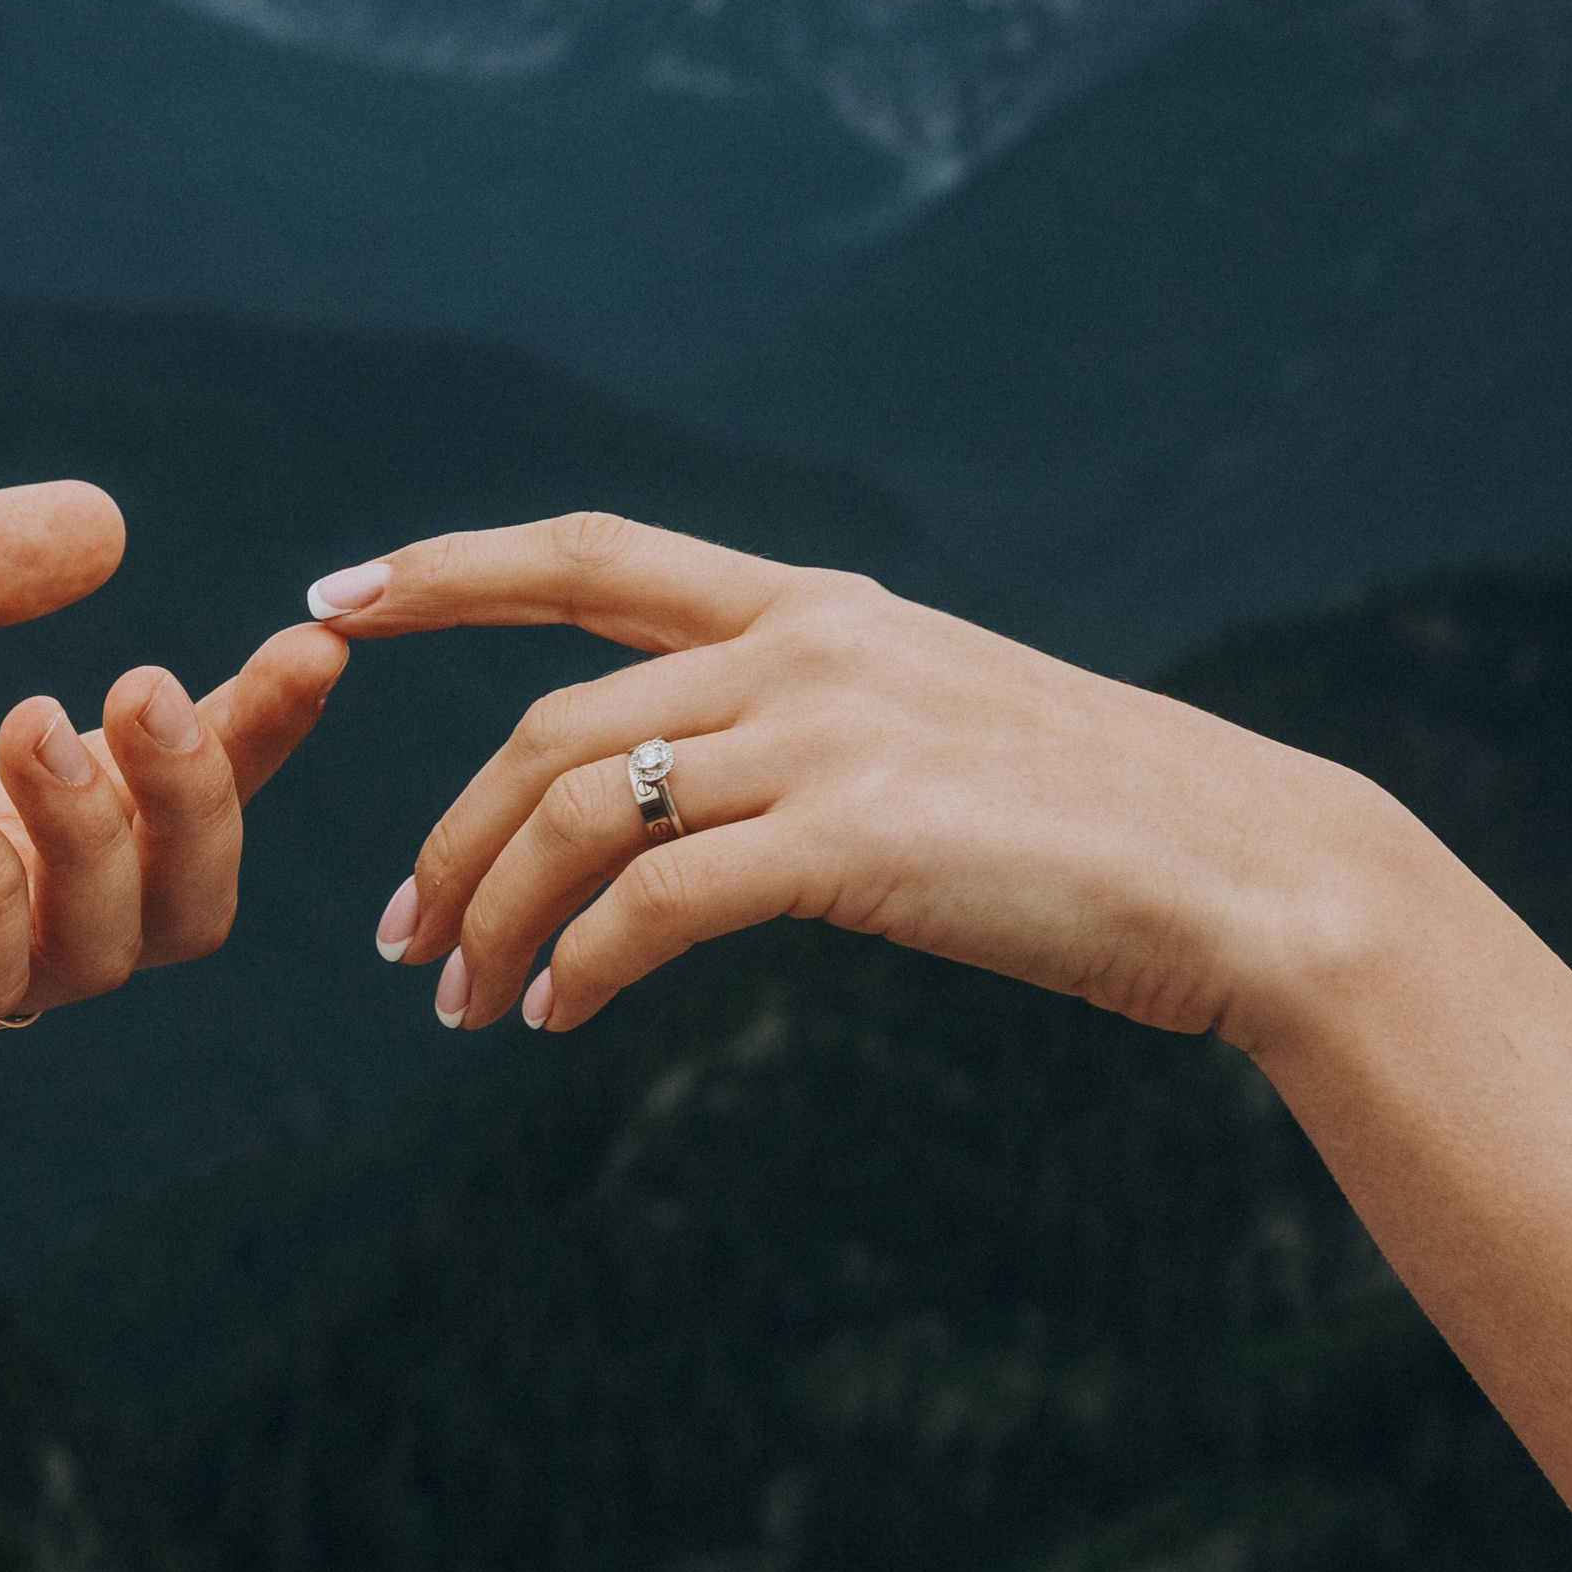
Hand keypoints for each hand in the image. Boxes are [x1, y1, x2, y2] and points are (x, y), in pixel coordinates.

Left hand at [322, 511, 1401, 1051]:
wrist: (1243, 869)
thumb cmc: (1091, 819)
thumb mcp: (930, 722)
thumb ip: (805, 724)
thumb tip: (691, 790)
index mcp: (812, 606)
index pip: (584, 553)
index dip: (442, 574)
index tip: (328, 603)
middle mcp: (803, 648)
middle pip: (548, 727)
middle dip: (446, 834)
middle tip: (396, 937)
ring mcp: (828, 736)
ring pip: (576, 815)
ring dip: (491, 917)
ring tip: (459, 1005)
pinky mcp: (855, 841)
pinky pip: (653, 905)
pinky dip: (579, 965)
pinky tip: (556, 1018)